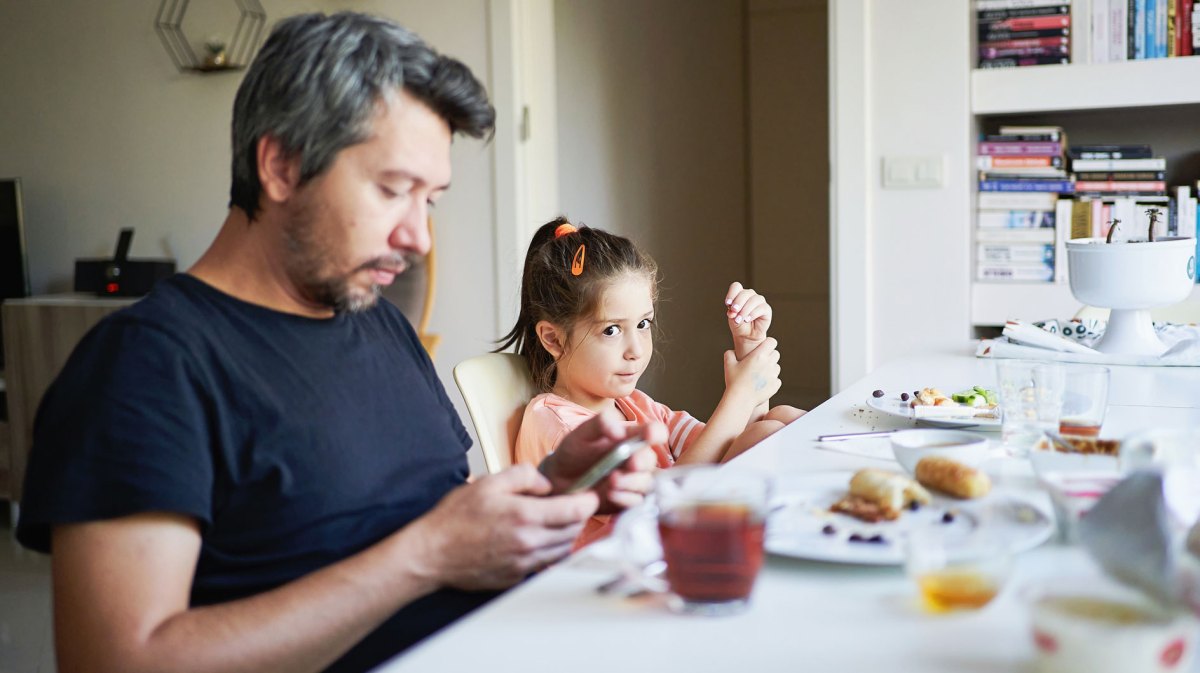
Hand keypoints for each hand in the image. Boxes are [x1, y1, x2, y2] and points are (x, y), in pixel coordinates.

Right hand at [410, 466, 597, 589]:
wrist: (432, 553)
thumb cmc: (455, 518)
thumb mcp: (489, 482)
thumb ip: (524, 476)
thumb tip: (546, 485)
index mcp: (525, 516)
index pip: (575, 510)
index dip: (588, 500)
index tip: (588, 494)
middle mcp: (529, 543)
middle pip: (574, 531)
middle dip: (578, 516)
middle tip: (570, 504)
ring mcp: (524, 564)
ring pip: (563, 549)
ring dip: (566, 534)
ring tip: (554, 520)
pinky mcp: (517, 577)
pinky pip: (545, 563)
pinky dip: (549, 550)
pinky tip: (536, 538)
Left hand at [538, 413, 664, 513]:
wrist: (559, 479)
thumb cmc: (575, 451)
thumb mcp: (584, 432)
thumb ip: (601, 423)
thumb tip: (619, 432)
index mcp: (632, 437)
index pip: (655, 432)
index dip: (656, 433)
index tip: (647, 435)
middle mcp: (637, 459)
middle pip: (651, 460)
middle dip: (642, 462)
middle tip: (630, 463)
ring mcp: (634, 481)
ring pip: (646, 483)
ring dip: (632, 482)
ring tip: (612, 481)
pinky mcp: (627, 500)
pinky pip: (636, 502)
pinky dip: (625, 498)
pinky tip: (611, 493)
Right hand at [723, 337, 781, 409]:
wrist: (740, 399)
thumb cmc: (734, 381)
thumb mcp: (728, 364)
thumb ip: (730, 354)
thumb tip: (732, 351)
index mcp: (758, 355)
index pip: (772, 342)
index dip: (768, 344)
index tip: (763, 348)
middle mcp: (768, 363)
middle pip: (776, 353)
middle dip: (770, 356)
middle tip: (760, 362)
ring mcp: (773, 375)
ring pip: (777, 366)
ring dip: (771, 368)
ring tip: (760, 374)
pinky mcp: (776, 385)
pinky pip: (777, 379)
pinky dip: (771, 380)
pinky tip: (762, 383)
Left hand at [724, 282, 772, 358]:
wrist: (747, 336)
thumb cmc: (739, 324)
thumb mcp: (732, 319)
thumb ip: (732, 313)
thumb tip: (733, 311)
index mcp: (740, 295)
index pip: (736, 287)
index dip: (731, 293)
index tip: (727, 303)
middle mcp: (750, 296)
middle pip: (745, 293)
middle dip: (738, 302)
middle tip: (733, 311)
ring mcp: (759, 301)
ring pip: (754, 300)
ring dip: (745, 309)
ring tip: (739, 319)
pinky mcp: (766, 309)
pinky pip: (762, 308)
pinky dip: (753, 313)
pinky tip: (747, 319)